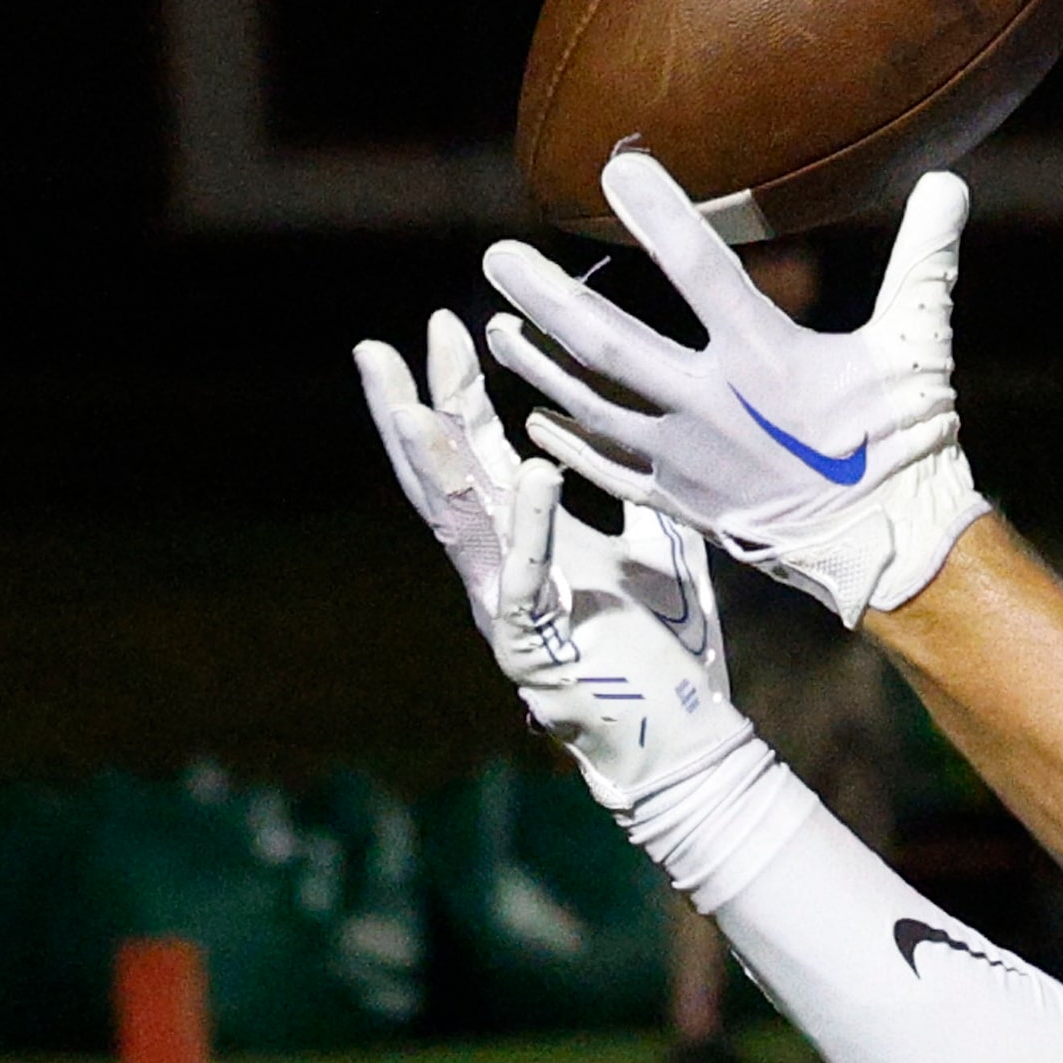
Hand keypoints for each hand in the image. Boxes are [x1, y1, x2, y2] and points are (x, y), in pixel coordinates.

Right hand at [354, 310, 751, 808]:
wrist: (684, 739)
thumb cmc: (669, 651)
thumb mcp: (655, 551)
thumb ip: (632, 495)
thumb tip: (637, 432)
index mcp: (527, 542)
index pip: (479, 454)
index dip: (459, 390)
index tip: (447, 323)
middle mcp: (502, 571)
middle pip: (443, 479)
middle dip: (412, 410)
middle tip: (379, 346)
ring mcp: (507, 612)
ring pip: (456, 523)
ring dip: (434, 457)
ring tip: (413, 397)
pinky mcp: (533, 652)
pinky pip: (525, 579)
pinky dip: (530, 524)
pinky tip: (535, 471)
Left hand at [480, 153, 988, 626]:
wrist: (888, 549)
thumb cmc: (906, 440)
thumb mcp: (918, 343)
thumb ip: (924, 260)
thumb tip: (952, 183)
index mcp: (765, 358)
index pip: (700, 267)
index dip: (659, 212)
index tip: (616, 166)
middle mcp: (711, 406)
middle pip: (607, 343)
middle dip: (545, 298)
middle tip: (497, 257)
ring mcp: (687, 458)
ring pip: (589, 405)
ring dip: (537, 365)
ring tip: (497, 327)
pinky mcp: (681, 500)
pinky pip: (607, 469)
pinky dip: (568, 443)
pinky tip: (538, 418)